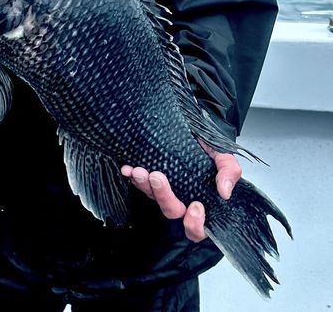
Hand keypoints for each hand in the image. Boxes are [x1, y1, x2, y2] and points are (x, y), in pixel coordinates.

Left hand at [121, 147, 241, 242]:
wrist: (195, 128)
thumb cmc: (210, 148)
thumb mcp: (225, 157)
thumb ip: (229, 172)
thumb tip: (224, 192)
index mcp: (201, 202)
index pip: (197, 228)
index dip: (195, 224)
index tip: (196, 205)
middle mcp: (181, 200)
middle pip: (171, 211)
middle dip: (163, 196)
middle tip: (158, 177)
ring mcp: (164, 190)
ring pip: (152, 198)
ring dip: (144, 186)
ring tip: (140, 171)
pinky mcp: (151, 179)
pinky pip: (140, 183)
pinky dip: (132, 177)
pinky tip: (128, 169)